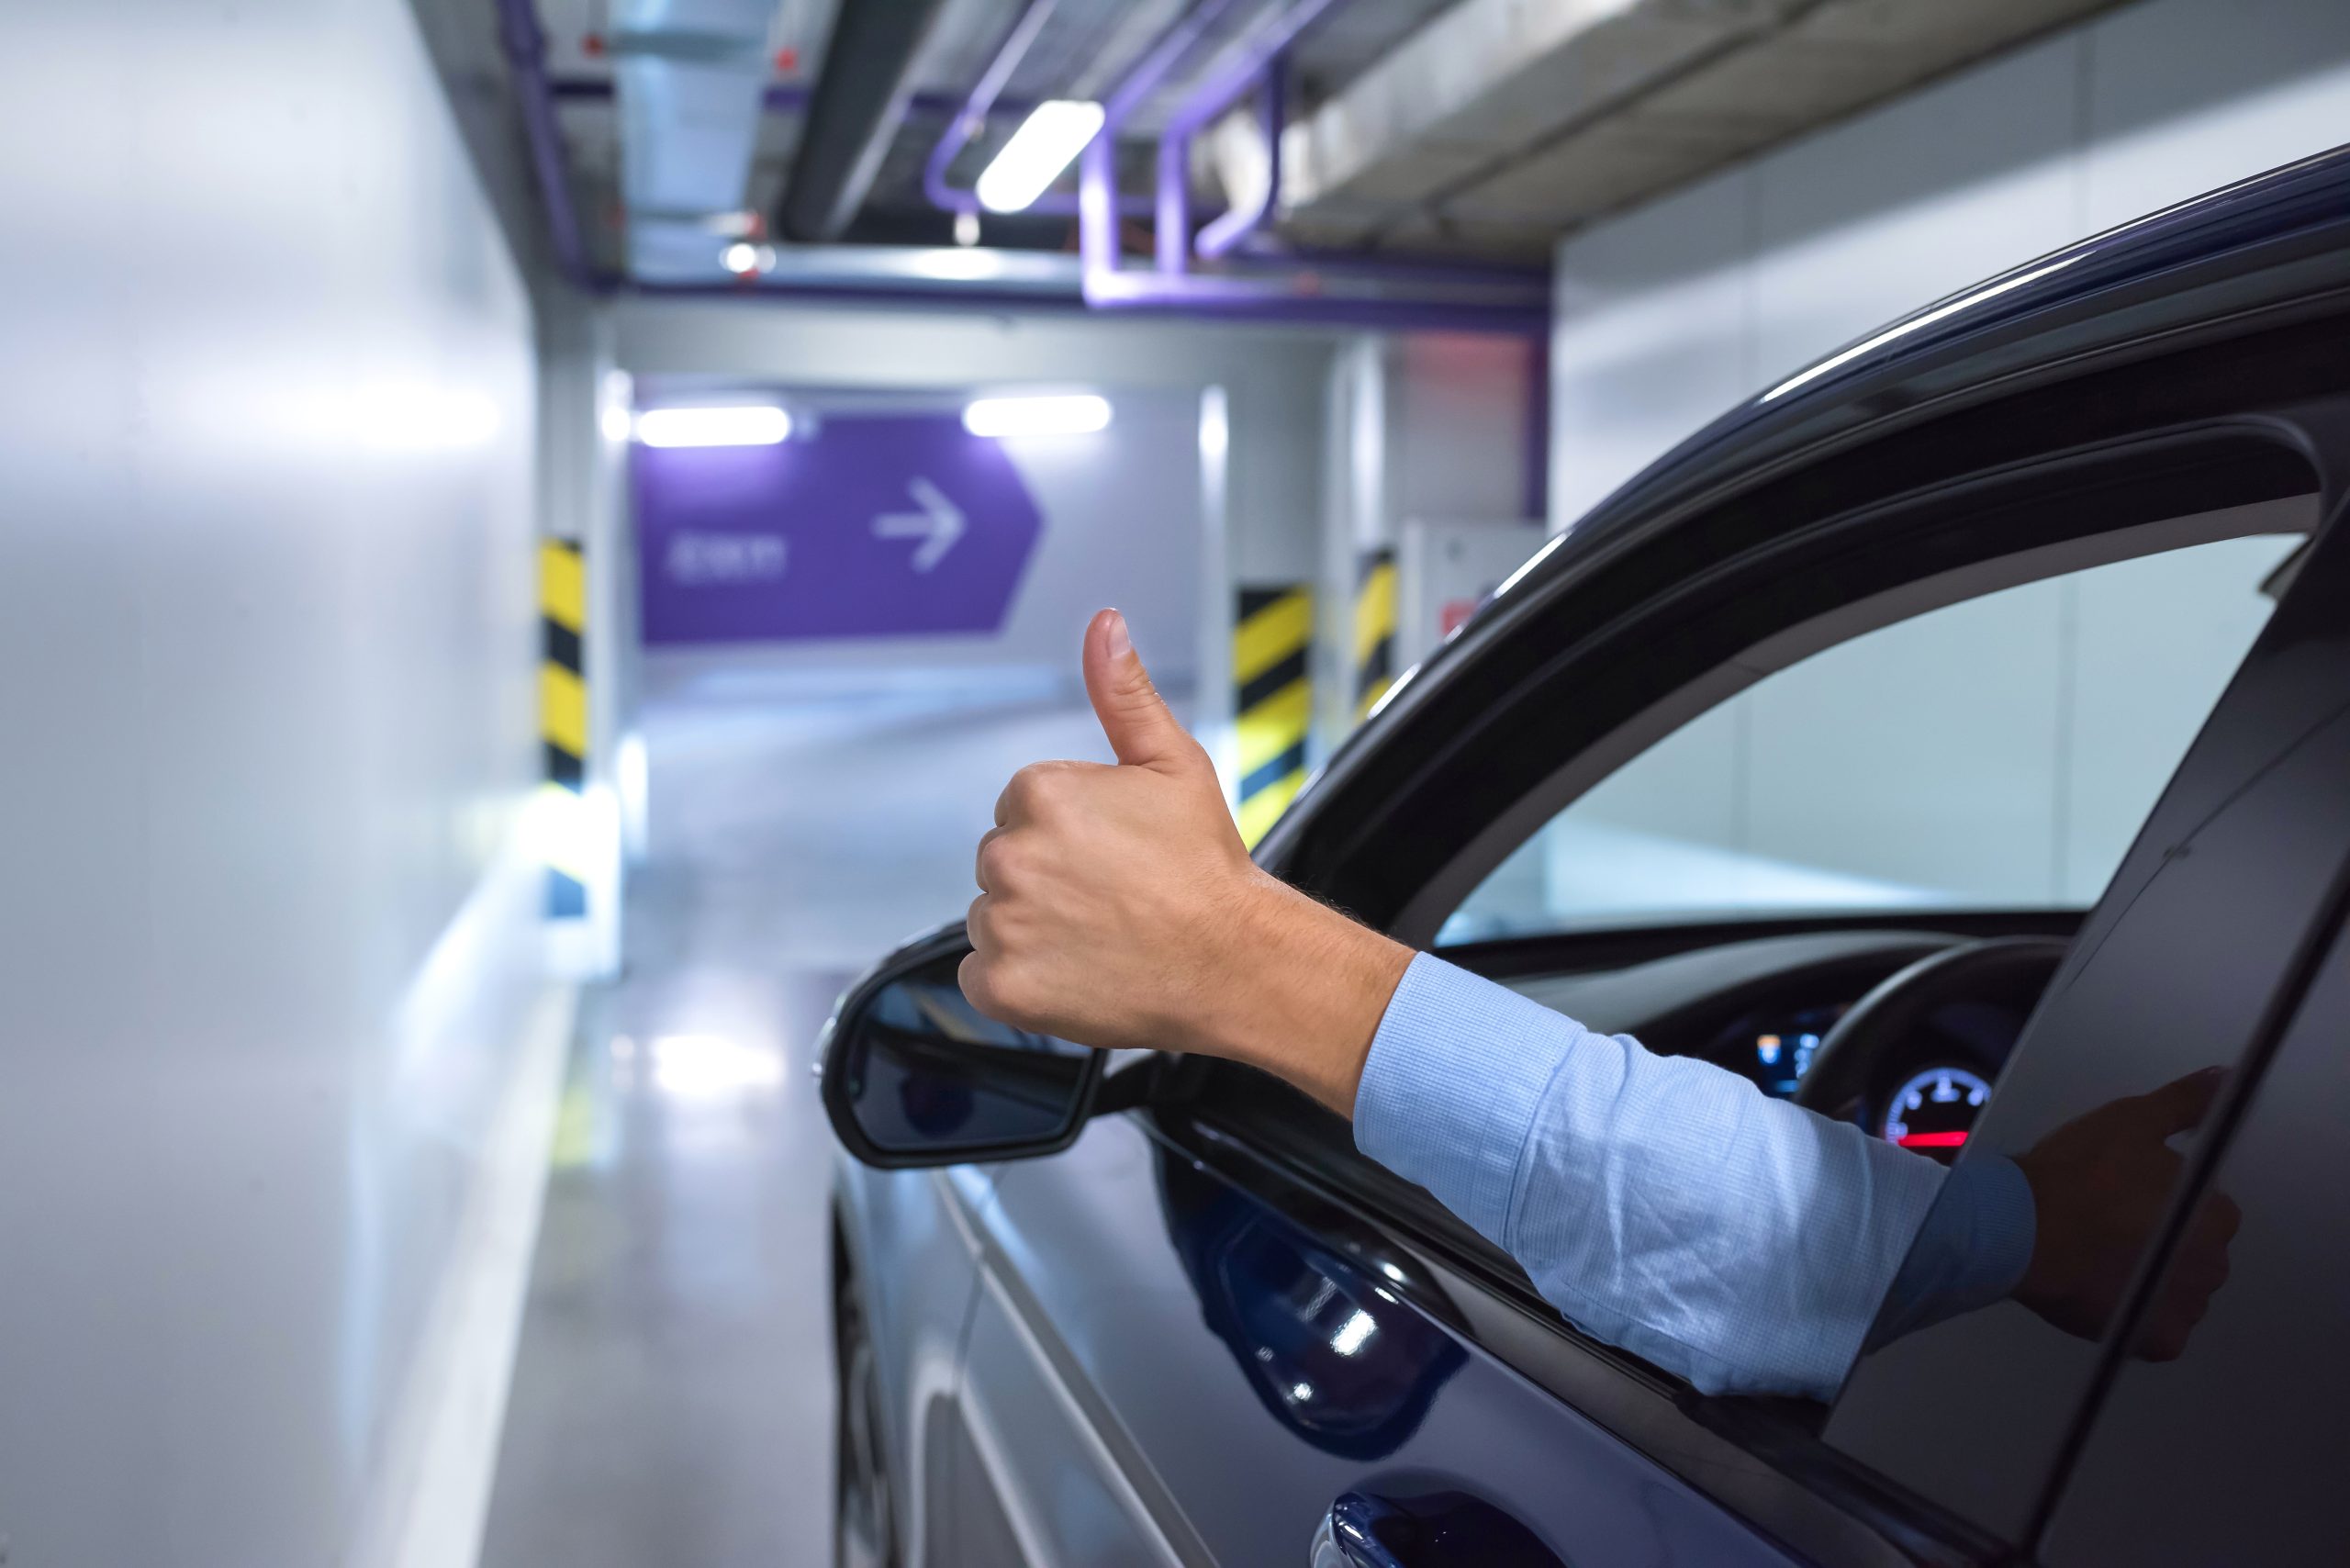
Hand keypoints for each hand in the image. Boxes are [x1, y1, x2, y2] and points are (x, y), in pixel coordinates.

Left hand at [959, 609, 1411, 1113]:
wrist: (1237, 962)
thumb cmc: (1207, 868)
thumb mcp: (1173, 764)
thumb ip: (1123, 693)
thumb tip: (1104, 625)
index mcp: (1040, 792)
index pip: (1021, 809)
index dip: (1072, 833)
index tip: (1114, 856)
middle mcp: (1010, 854)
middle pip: (1003, 862)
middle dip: (1046, 878)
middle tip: (1112, 898)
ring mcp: (1003, 923)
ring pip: (993, 918)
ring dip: (1032, 929)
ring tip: (1099, 937)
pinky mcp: (1002, 985)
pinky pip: (983, 977)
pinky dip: (1019, 982)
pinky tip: (1074, 974)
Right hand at [2013, 1066, 2240, 1359]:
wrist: (2018, 1228)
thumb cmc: (2075, 1174)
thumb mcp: (2130, 1121)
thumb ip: (2184, 1104)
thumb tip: (2223, 1078)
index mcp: (2215, 1216)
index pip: (2209, 1208)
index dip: (2168, 1198)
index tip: (2129, 1192)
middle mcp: (2213, 1267)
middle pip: (2196, 1251)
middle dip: (2166, 1240)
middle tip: (2112, 1223)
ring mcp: (2185, 1308)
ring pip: (2178, 1290)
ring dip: (2154, 1278)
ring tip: (2102, 1257)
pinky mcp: (2157, 1342)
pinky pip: (2161, 1332)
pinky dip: (2140, 1318)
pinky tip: (2107, 1293)